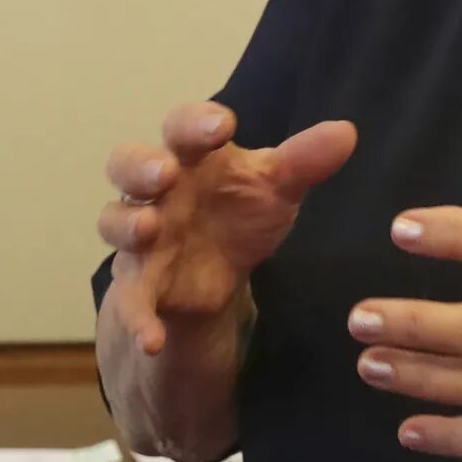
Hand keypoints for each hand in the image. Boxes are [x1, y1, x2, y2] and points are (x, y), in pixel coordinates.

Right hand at [98, 103, 356, 354]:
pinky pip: (129, 298)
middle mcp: (157, 189)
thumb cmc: (240, 208)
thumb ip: (305, 161)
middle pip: (128, 164)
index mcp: (191, 154)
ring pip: (115, 219)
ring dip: (128, 223)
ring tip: (149, 229)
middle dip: (142, 166)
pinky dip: (138, 319)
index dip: (197, 122)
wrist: (216, 269)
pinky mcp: (139, 282)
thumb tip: (347, 132)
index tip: (223, 126)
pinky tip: (152, 340)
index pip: (183, 126)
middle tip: (166, 172)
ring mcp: (142, 235)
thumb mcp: (276, 187)